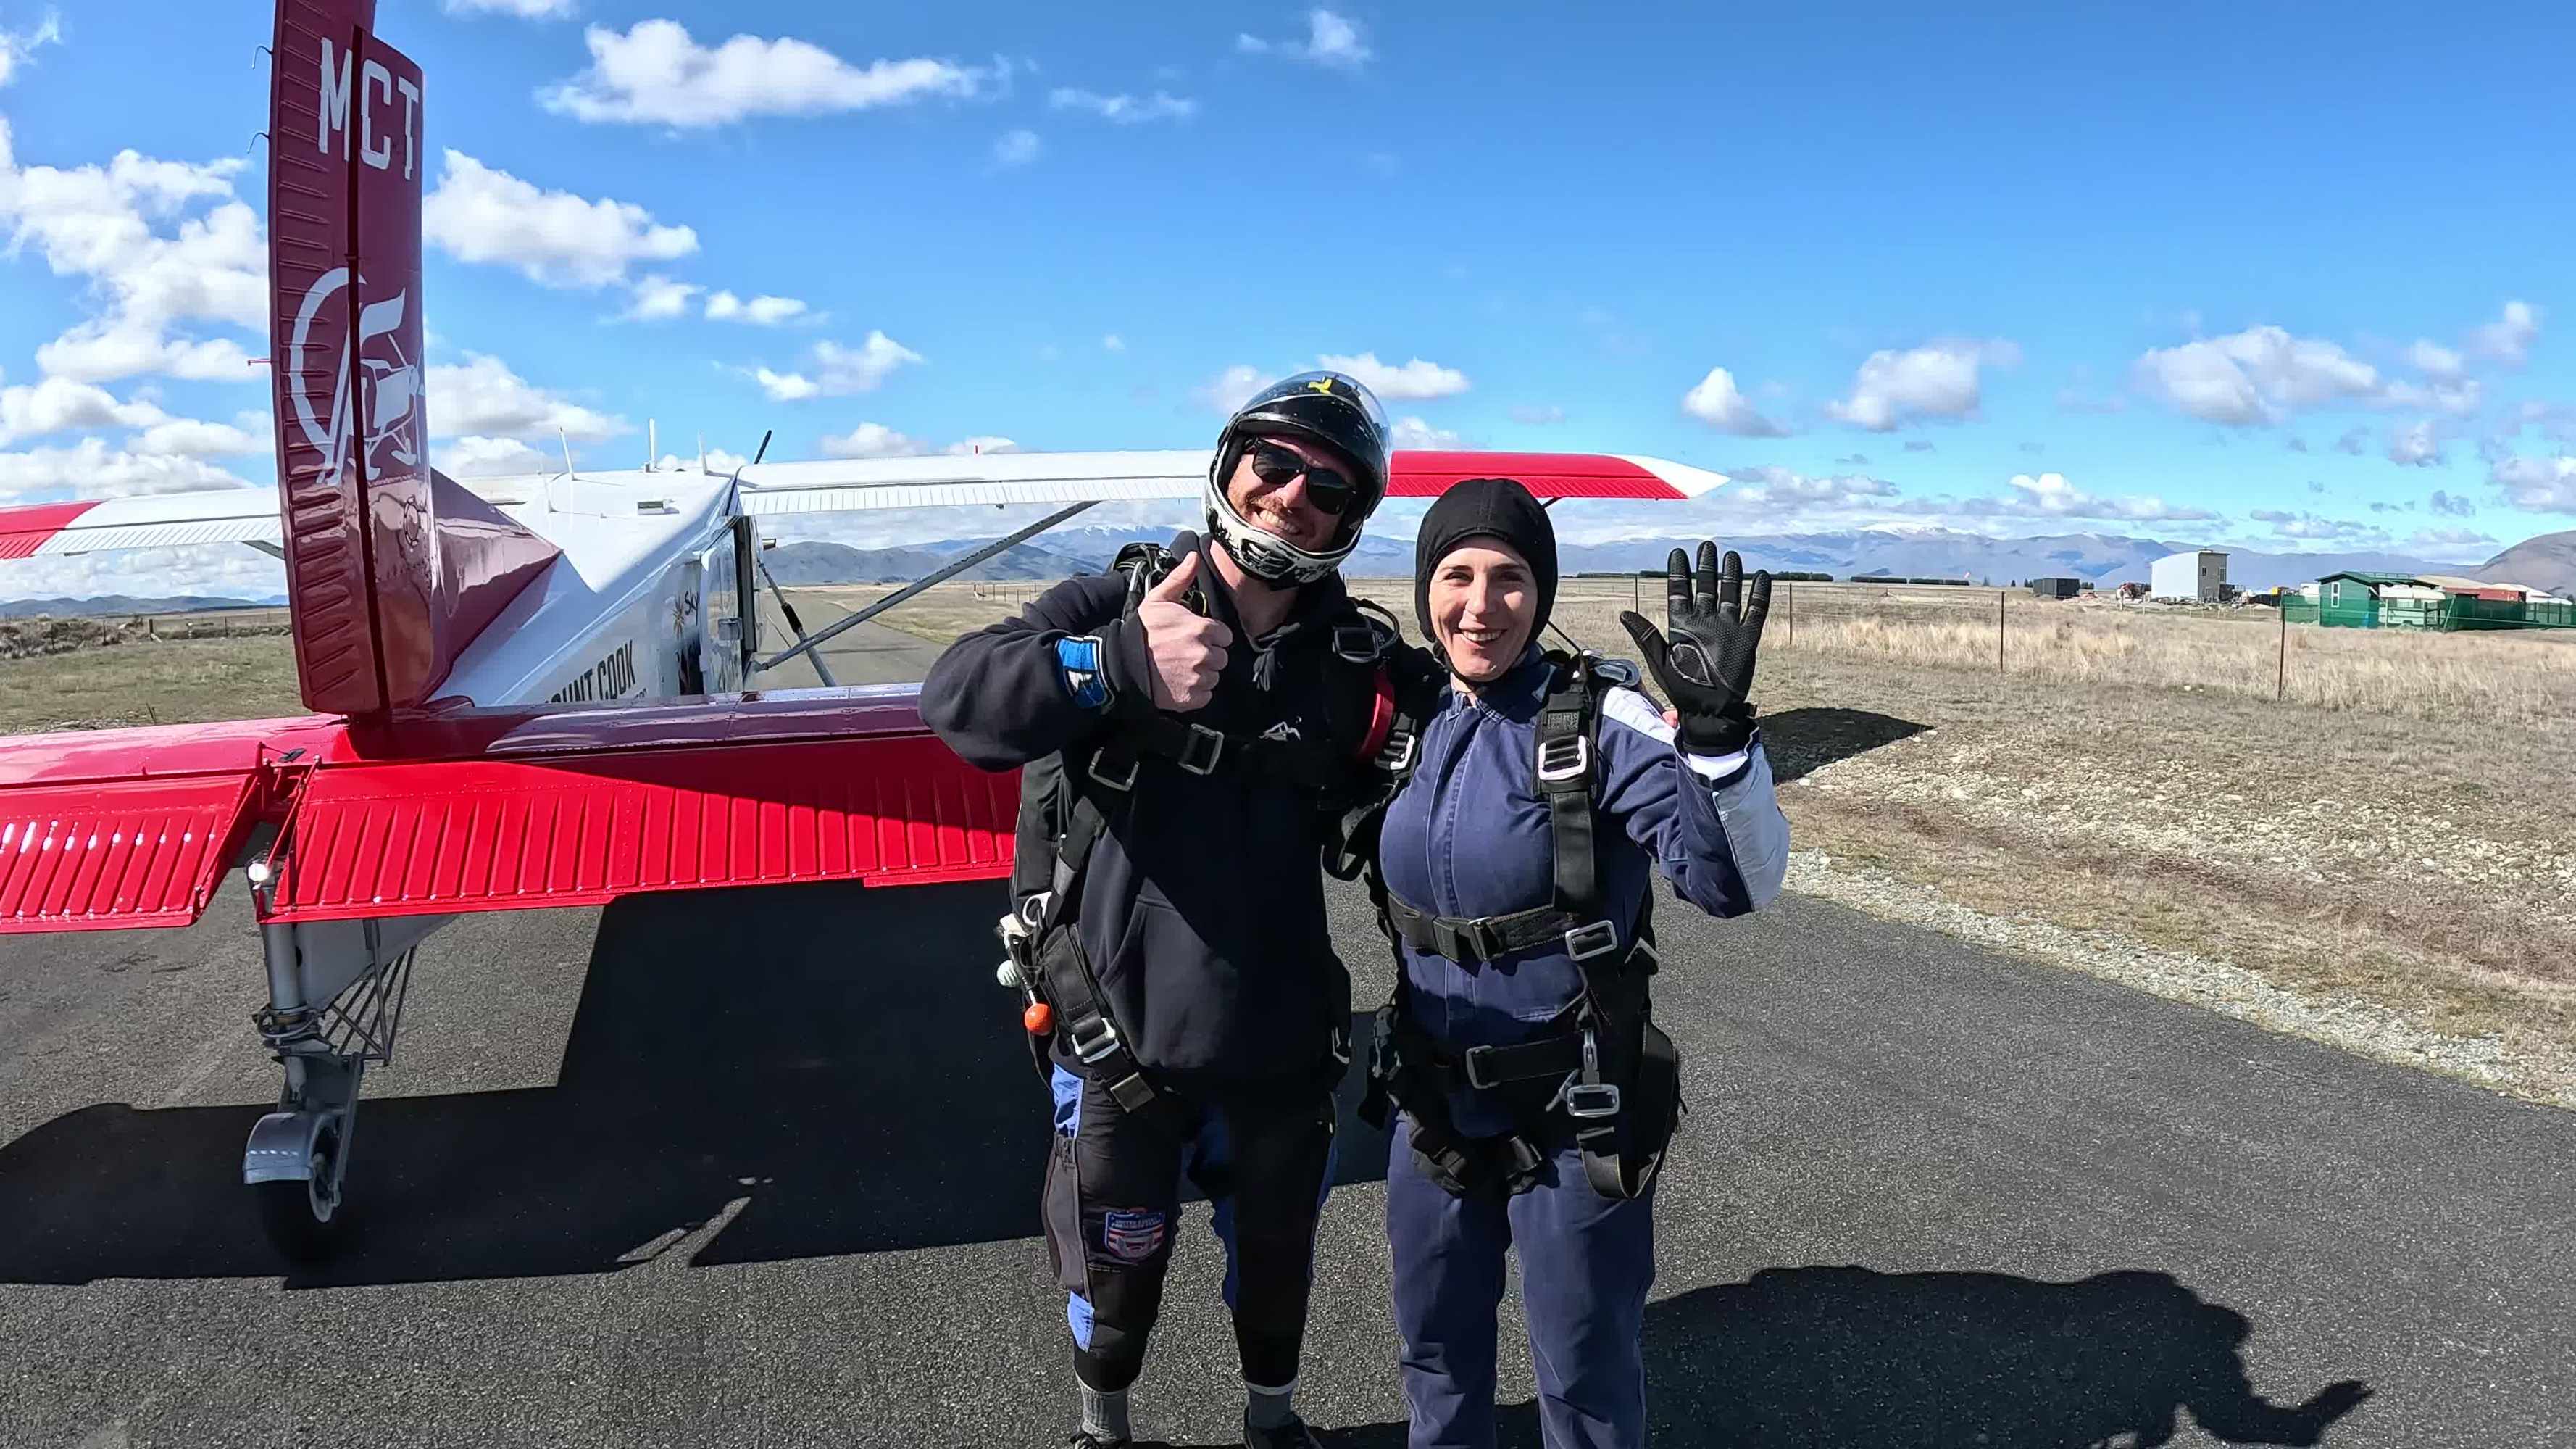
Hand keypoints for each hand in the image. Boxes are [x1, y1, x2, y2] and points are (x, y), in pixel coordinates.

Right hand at [1137, 551, 1231, 710]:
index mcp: (1202, 629)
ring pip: (1214, 676)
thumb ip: (1180, 578)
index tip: (1195, 637)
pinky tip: (1180, 682)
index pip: (1225, 636)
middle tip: (1186, 653)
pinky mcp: (1192, 697)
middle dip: (1208, 655)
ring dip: (1202, 673)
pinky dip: (1196, 691)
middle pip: (1221, 657)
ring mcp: (1198, 677)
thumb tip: (1194, 557)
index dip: (1212, 636)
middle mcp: (1204, 654)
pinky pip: (1205, 695)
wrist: (1121, 663)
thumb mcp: (1159, 599)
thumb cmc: (1142, 631)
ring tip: (1181, 667)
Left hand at [1619, 540, 1768, 752]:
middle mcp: (1705, 622)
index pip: (1680, 592)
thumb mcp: (1660, 661)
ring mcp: (1728, 628)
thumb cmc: (1682, 689)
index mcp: (1683, 625)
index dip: (1679, 573)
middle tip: (1707, 545)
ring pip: (1731, 594)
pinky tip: (1761, 576)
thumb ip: (1646, 635)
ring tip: (1731, 555)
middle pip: (1706, 587)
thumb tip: (1623, 613)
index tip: (1677, 553)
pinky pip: (1755, 612)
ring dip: (1731, 576)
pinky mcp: (1747, 638)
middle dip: (1706, 567)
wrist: (1710, 710)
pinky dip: (1759, 595)